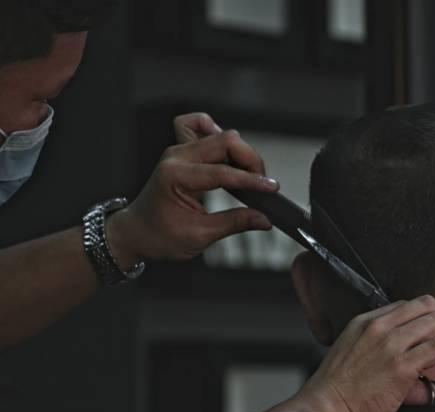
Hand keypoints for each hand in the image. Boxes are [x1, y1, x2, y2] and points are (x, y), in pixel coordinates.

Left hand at [106, 116, 278, 266]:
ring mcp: (178, 150)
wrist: (135, 233)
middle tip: (262, 184)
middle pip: (225, 142)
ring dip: (239, 151)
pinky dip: (217, 133)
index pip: (223, 172)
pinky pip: (199, 126)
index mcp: (175, 177)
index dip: (252, 180)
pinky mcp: (182, 150)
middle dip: (250, 160)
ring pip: (219, 133)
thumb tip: (264, 219)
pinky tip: (227, 153)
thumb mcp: (199, 236)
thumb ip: (234, 223)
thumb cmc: (160, 237)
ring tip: (247, 174)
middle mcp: (176, 157)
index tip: (272, 188)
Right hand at [299, 295, 434, 411]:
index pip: (407, 306)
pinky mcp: (402, 367)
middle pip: (426, 307)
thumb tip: (421, 383)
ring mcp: (391, 345)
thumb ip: (382, 357)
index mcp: (365, 322)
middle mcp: (379, 327)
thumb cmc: (336, 393)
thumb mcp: (353, 357)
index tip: (433, 336)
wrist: (323, 411)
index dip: (426, 318)